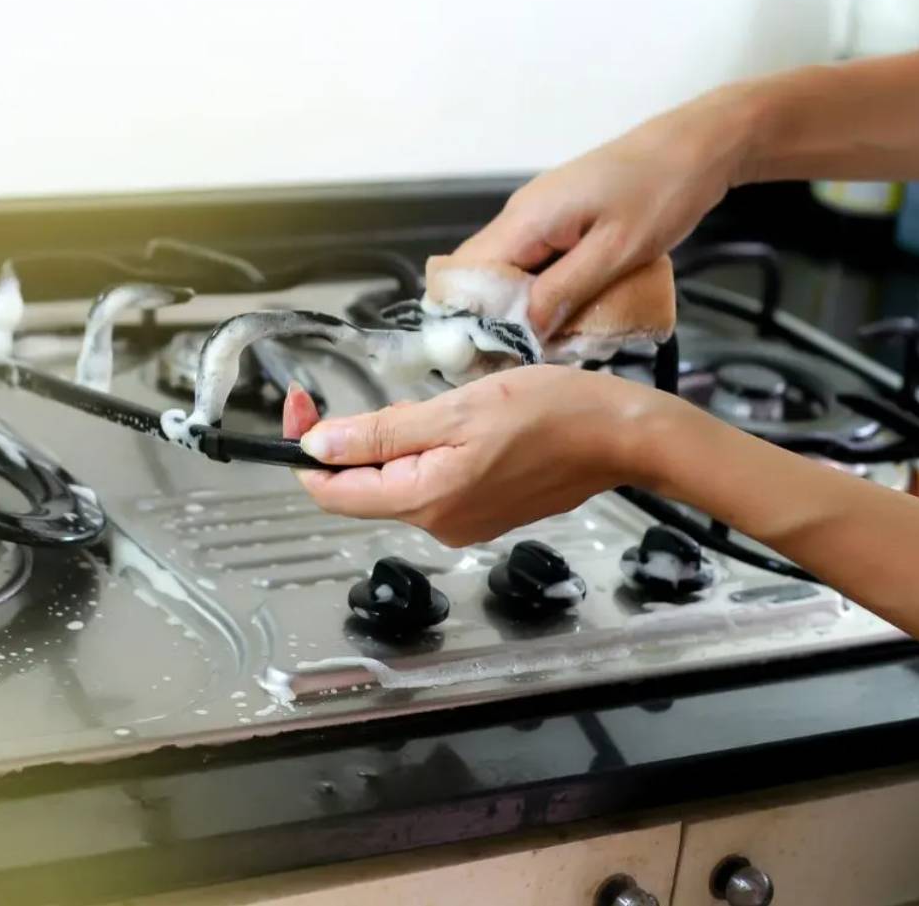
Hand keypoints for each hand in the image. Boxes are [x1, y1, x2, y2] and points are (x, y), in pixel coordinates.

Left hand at [282, 368, 682, 546]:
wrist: (619, 436)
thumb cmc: (551, 414)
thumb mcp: (455, 411)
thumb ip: (380, 434)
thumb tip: (318, 445)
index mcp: (425, 500)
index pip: (332, 491)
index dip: (304, 450)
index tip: (300, 407)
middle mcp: (438, 522)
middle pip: (363, 486)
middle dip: (353, 440)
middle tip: (375, 397)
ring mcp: (461, 521)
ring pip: (397, 481)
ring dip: (393, 443)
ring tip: (436, 407)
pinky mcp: (481, 511)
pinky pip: (430, 482)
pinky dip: (425, 452)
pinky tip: (457, 425)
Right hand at [452, 86, 753, 336]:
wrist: (699, 146)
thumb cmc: (662, 193)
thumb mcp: (616, 250)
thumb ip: (564, 290)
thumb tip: (521, 333)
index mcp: (525, 219)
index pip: (466, 274)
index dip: (469, 317)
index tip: (490, 355)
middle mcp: (520, 216)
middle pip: (481, 276)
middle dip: (494, 320)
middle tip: (522, 358)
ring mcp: (539, 217)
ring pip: (508, 274)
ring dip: (521, 310)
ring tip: (544, 346)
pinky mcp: (560, 222)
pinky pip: (534, 265)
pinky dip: (542, 294)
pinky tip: (564, 318)